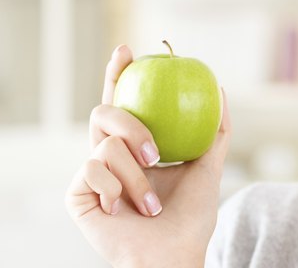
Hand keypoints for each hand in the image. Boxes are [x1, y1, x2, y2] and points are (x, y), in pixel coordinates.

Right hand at [65, 45, 231, 266]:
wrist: (172, 255)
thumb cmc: (191, 218)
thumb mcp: (209, 168)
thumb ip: (215, 131)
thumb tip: (220, 88)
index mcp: (136, 146)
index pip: (124, 101)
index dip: (119, 74)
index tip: (127, 50)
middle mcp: (110, 155)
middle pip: (106, 112)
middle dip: (132, 127)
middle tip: (156, 154)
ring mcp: (91, 173)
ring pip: (105, 144)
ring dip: (137, 178)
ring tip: (151, 206)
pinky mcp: (77, 193)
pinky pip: (92, 169)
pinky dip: (116, 189)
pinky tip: (122, 211)